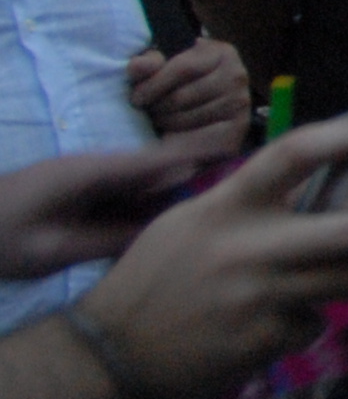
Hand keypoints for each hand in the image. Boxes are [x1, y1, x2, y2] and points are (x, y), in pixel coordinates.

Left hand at [0, 129, 231, 278]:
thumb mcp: (51, 250)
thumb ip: (108, 241)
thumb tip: (162, 234)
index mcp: (88, 175)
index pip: (155, 159)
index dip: (198, 151)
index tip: (239, 147)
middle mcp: (91, 173)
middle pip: (155, 169)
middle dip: (197, 168)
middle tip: (245, 177)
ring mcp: (83, 185)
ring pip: (141, 186)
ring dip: (176, 189)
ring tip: (222, 199)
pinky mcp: (76, 199)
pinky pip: (123, 200)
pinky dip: (151, 205)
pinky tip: (175, 218)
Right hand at [71, 118, 347, 398]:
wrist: (113, 351)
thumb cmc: (156, 276)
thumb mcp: (193, 221)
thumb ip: (253, 200)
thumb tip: (329, 182)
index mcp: (227, 206)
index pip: (297, 152)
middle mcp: (250, 247)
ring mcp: (262, 296)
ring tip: (327, 279)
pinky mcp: (268, 340)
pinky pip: (317, 322)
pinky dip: (309, 320)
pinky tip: (273, 323)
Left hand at [126, 38, 248, 138]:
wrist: (203, 108)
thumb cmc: (179, 84)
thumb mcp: (162, 67)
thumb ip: (147, 64)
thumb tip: (136, 67)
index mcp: (221, 53)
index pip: (183, 69)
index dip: (153, 85)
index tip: (136, 98)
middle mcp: (237, 75)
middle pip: (184, 96)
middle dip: (158, 106)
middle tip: (150, 111)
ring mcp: (241, 103)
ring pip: (189, 116)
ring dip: (167, 121)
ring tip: (162, 119)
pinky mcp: (238, 128)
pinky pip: (199, 135)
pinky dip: (181, 135)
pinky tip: (174, 133)